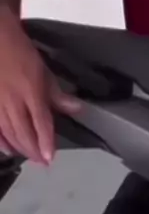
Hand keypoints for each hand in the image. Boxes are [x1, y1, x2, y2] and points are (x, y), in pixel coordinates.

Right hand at [0, 11, 80, 163]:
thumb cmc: (19, 51)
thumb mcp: (42, 69)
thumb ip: (56, 93)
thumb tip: (76, 108)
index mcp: (30, 91)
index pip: (40, 122)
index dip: (45, 142)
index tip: (50, 157)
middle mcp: (12, 100)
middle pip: (23, 132)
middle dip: (34, 150)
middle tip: (43, 161)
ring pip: (8, 133)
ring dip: (20, 148)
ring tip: (31, 157)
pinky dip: (1, 141)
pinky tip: (8, 150)